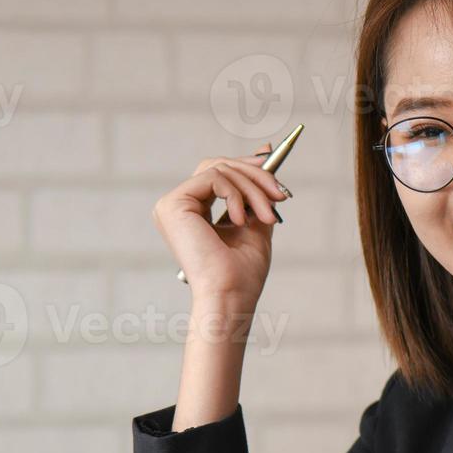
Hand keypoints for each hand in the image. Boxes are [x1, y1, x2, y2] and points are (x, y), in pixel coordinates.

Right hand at [151, 142, 289, 302]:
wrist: (229, 297)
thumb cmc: (242, 275)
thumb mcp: (256, 225)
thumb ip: (256, 194)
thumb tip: (266, 154)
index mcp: (192, 212)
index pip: (217, 173)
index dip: (245, 162)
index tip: (270, 156)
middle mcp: (178, 206)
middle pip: (219, 165)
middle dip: (256, 175)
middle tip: (280, 194)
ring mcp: (171, 205)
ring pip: (220, 169)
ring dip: (253, 189)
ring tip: (268, 216)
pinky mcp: (173, 204)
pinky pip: (214, 178)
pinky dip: (236, 195)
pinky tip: (241, 220)